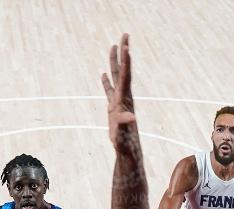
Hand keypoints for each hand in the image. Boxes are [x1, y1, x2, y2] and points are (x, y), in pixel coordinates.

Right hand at [101, 33, 135, 147]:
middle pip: (123, 70)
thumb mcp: (123, 133)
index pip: (125, 75)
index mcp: (124, 99)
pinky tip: (103, 74)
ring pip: (116, 76)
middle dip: (123, 53)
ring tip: (114, 46)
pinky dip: (106, 81)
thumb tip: (130, 118)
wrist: (127, 149)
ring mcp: (119, 100)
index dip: (125, 61)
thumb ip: (125, 124)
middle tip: (125, 35)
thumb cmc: (125, 142)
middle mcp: (123, 96)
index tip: (126, 46)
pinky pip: (109, 90)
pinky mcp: (114, 107)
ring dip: (115, 61)